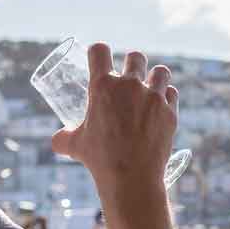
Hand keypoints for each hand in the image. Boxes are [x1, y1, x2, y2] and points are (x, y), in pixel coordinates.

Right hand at [51, 43, 177, 192]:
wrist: (131, 177)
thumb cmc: (100, 160)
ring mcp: (153, 97)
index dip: (99, 52)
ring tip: (151, 88)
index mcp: (102, 86)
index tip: (100, 58)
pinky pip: (172, 93)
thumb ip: (64, 138)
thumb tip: (57, 140)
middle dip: (132, 64)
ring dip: (155, 77)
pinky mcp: (170, 112)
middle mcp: (129, 86)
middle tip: (130, 78)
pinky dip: (168, 98)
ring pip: (160, 71)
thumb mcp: (76, 146)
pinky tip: (162, 106)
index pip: (99, 50)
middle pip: (135, 56)